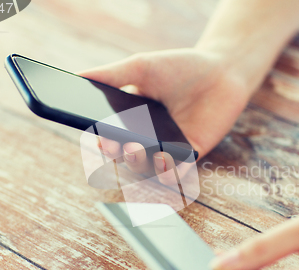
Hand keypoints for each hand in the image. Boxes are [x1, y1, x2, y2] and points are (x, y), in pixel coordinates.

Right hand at [80, 48, 249, 183]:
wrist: (221, 70)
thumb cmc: (179, 67)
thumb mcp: (141, 67)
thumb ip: (111, 75)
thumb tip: (76, 77)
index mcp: (129, 119)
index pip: (109, 137)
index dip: (102, 141)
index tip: (99, 138)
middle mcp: (146, 138)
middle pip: (125, 157)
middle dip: (120, 154)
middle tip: (120, 144)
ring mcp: (168, 148)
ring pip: (148, 169)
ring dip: (140, 164)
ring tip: (138, 149)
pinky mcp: (190, 155)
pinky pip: (177, 172)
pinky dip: (169, 172)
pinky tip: (165, 159)